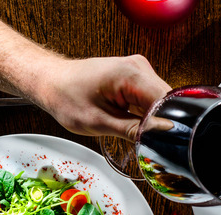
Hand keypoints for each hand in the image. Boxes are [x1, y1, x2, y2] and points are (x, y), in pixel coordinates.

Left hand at [36, 55, 170, 140]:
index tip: (161, 142)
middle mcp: (138, 67)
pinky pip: (151, 98)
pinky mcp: (136, 77)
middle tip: (142, 140)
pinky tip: (128, 118)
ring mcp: (138, 70)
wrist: (52, 82)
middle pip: (168, 101)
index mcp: (131, 74)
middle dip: (161, 123)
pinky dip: (145, 113)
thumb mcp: (99, 122)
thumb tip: (162, 136)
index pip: (168, 102)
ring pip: (161, 102)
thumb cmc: (66, 97)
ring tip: (128, 126)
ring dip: (152, 118)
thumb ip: (135, 130)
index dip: (168, 125)